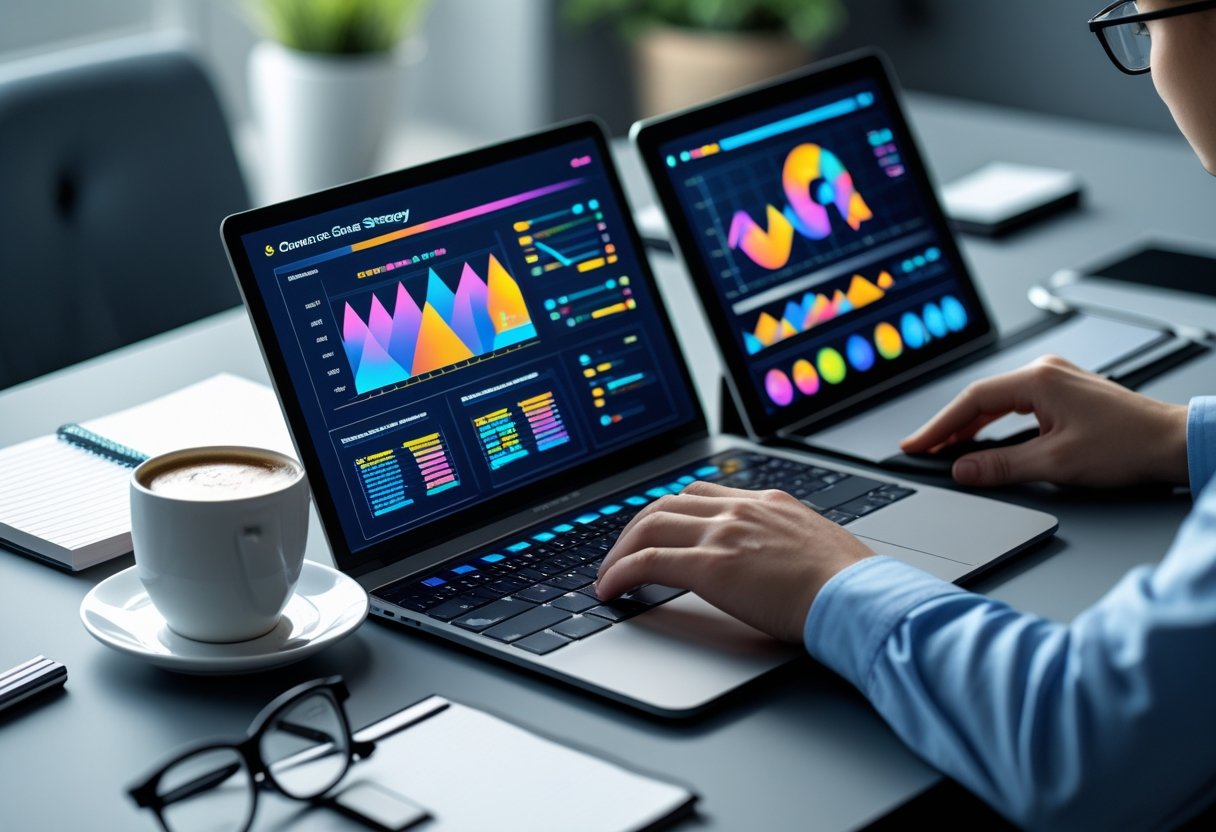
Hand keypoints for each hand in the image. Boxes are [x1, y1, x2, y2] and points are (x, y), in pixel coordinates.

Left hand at [595, 481, 874, 642]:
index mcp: (768, 503)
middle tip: (622, 552)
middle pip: (668, 503)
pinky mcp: (711, 565)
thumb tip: (780, 565)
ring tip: (610, 574)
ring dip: (622, 549)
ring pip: (649, 525)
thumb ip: (788, 545)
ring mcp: (724, 533)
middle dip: (637, 528)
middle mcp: (741, 508)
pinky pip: (648, 561)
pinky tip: (611, 589)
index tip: (657, 528)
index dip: (672, 511)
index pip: (704, 492)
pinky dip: (621, 572)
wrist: (859, 597)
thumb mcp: (817, 548)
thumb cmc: (850, 585)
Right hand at [900, 355, 1188, 487]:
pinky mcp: (1064, 394)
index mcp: (1039, 380)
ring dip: (971, 427)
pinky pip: (1016, 406)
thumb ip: (1002, 466)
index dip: (939, 426)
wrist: (1173, 443)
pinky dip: (994, 424)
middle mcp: (1046, 373)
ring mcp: (1056, 381)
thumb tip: (964, 469)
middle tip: (925, 450)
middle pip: (981, 399)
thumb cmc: (1128, 445)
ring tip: (947, 449)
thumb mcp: (1056, 462)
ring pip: (998, 403)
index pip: (973, 400)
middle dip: (950, 427)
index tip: (918, 444)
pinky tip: (983, 440)